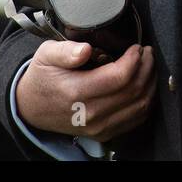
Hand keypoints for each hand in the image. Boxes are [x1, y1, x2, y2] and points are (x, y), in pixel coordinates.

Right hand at [16, 41, 155, 142]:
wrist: (31, 107)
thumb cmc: (42, 77)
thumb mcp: (46, 55)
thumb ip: (66, 51)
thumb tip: (86, 50)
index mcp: (76, 92)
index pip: (120, 77)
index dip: (135, 59)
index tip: (137, 47)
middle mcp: (89, 113)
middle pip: (134, 90)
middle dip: (147, 67)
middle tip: (147, 52)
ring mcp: (98, 127)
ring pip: (140, 105)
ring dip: (150, 83)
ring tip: (148, 66)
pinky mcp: (104, 133)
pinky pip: (136, 119)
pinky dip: (146, 100)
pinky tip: (145, 85)